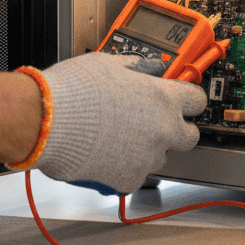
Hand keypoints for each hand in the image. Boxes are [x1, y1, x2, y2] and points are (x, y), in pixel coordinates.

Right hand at [34, 52, 206, 194]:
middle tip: (156, 122)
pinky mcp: (128, 179)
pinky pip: (135, 175)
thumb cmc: (73, 91)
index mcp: (163, 98)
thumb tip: (150, 66)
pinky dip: (124, 167)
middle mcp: (162, 130)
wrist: (46, 122)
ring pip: (160, 157)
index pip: (197, 100)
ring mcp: (147, 158)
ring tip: (118, 137)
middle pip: (190, 136)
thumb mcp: (108, 64)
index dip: (188, 99)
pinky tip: (106, 154)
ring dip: (147, 148)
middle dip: (177, 129)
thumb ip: (137, 67)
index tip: (182, 100)